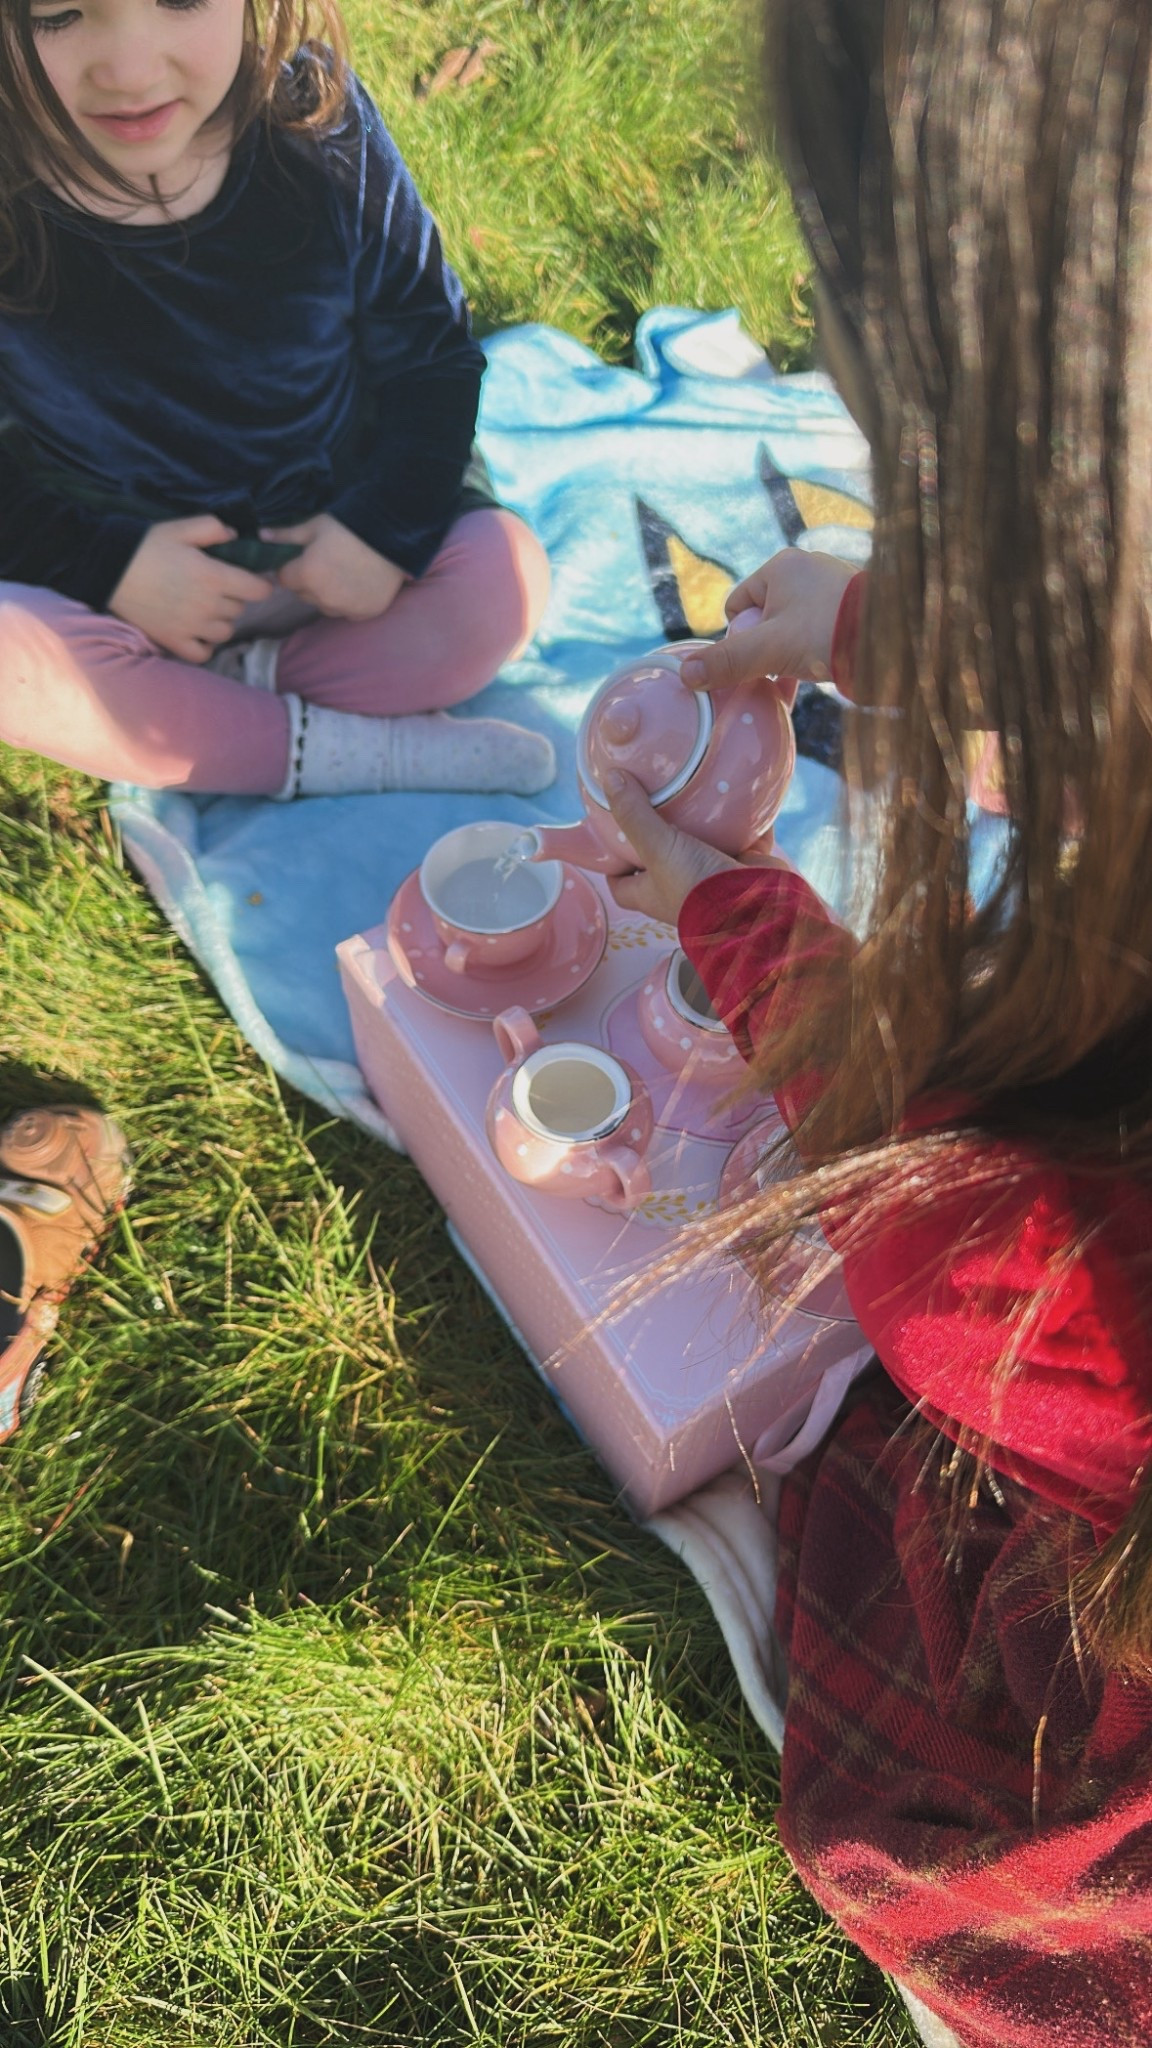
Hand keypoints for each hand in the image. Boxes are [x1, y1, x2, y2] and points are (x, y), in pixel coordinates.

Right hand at [109, 517, 273, 662]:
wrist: (108, 569)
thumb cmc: (146, 545)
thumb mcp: (180, 528)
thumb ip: (213, 528)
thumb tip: (236, 537)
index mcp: (214, 577)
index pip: (258, 591)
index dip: (259, 584)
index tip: (250, 579)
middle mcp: (207, 606)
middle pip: (240, 610)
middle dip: (233, 598)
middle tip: (216, 587)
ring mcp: (191, 627)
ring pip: (225, 632)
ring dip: (221, 621)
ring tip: (205, 608)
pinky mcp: (173, 641)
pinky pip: (203, 653)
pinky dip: (205, 645)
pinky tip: (197, 631)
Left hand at [260, 513, 405, 619]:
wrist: (394, 536)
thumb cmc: (350, 526)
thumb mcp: (315, 526)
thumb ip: (286, 535)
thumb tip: (261, 536)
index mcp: (308, 575)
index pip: (284, 579)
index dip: (291, 567)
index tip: (303, 556)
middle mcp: (324, 597)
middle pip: (303, 594)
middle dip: (308, 581)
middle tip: (325, 562)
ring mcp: (345, 608)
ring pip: (324, 605)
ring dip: (326, 594)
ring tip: (342, 573)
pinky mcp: (364, 613)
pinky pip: (346, 611)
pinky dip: (348, 601)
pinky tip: (358, 583)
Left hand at [603, 768, 744, 925]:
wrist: (756, 908)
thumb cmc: (697, 887)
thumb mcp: (658, 849)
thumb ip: (635, 816)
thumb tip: (611, 780)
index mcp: (652, 894)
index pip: (621, 884)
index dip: (612, 864)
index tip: (608, 838)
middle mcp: (681, 889)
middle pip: (661, 862)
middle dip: (658, 837)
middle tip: (653, 802)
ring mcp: (713, 879)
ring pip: (702, 847)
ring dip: (700, 825)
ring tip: (692, 793)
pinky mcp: (744, 868)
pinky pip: (744, 839)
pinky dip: (743, 821)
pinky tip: (738, 794)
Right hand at [677, 548, 856, 701]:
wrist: (892, 640)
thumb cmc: (825, 635)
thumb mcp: (768, 650)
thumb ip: (726, 661)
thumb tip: (685, 675)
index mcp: (781, 566)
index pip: (738, 604)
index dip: (738, 638)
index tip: (754, 660)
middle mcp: (806, 568)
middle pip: (764, 619)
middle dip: (765, 650)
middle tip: (776, 674)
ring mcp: (831, 586)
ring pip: (791, 628)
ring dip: (788, 655)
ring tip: (798, 678)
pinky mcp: (850, 606)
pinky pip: (817, 631)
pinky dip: (812, 653)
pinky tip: (817, 674)